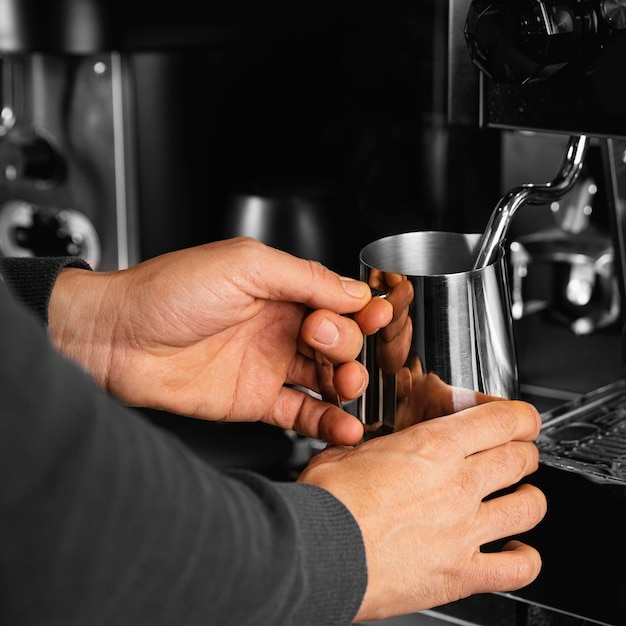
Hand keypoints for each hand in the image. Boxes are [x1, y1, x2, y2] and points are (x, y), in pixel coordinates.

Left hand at [48, 237, 391, 444]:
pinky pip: (301, 413)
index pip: (337, 300)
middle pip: (338, 340)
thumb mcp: (245, 265)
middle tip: (320, 341)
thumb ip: (304, 277)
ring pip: (325, 378)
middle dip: (345, 343)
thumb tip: (352, 291)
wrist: (117, 337)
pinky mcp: (255, 400)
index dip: (361, 310)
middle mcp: (278, 326)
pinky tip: (343, 426)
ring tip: (347, 388)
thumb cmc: (168, 291)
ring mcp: (268, 364)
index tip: (378, 317)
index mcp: (279, 287)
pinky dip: (327, 422)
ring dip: (347, 385)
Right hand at [298, 400, 546, 620]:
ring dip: (529, 497)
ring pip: (529, 507)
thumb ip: (377, 447)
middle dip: (524, 453)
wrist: (318, 551)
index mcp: (432, 447)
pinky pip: (518, 568)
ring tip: (520, 496)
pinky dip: (525, 557)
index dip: (522, 416)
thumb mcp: (349, 451)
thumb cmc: (328, 501)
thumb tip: (378, 447)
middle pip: (520, 459)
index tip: (522, 419)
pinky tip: (517, 551)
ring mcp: (464, 530)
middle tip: (516, 454)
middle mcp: (458, 485)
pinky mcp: (461, 573)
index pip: (502, 420)